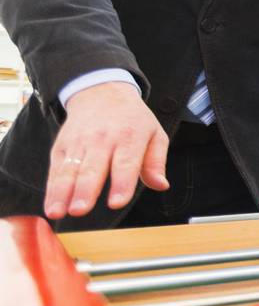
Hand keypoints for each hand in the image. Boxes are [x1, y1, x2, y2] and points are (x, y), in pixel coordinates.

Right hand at [46, 83, 168, 218]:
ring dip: (63, 192)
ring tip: (59, 212)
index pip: (126, 163)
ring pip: (70, 170)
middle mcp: (102, 139)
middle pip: (93, 168)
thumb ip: (156, 162)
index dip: (121, 184)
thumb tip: (161, 185)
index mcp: (130, 137)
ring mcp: (80, 142)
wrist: (102, 93)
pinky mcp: (62, 146)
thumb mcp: (155, 134)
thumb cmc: (133, 120)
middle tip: (81, 210)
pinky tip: (51, 206)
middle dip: (86, 190)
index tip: (116, 203)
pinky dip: (52, 188)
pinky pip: (56, 169)